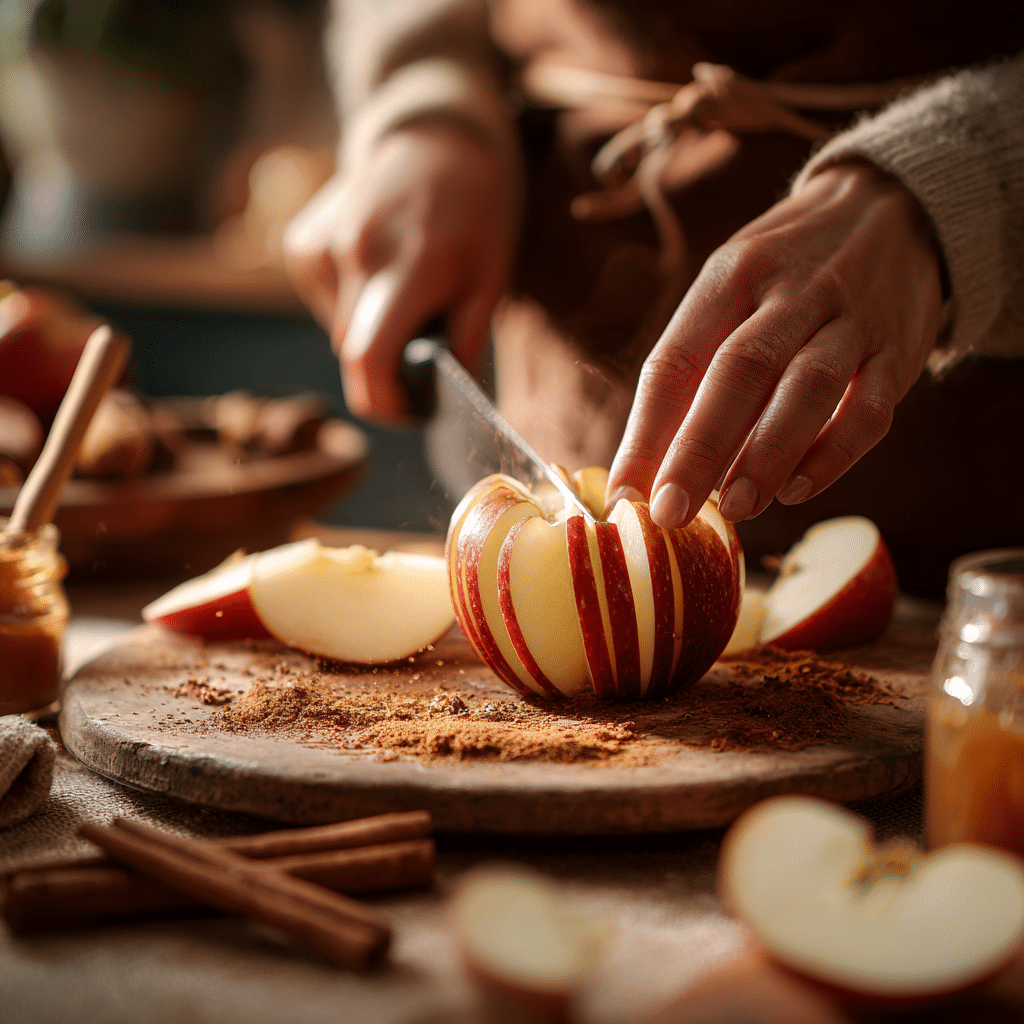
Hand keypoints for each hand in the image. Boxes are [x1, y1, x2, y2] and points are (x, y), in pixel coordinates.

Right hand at [283, 122, 516, 419]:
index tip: (411, 413)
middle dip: (387, 371)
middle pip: (354, 352)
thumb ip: (465, 341)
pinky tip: (379, 273)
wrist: (435, 134)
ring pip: (338, 330)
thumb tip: (444, 398)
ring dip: (369, 333)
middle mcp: (353, 254)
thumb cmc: (478, 209)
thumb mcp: (492, 278)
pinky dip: (350, 307)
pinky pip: (324, 303)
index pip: (370, 360)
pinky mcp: (301, 242)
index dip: (385, 404)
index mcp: (409, 265)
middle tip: (425, 358)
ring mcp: (320, 245)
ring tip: (407, 294)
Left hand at [605, 160, 943, 527]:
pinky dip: (833, 454)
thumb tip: (644, 466)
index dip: (645, 433)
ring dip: (767, 454)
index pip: (675, 360)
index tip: (623, 494)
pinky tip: (796, 490)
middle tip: (670, 512)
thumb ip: (693, 368)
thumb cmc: (783, 272)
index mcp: (729, 278)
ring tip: (735, 508)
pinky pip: (870, 408)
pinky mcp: (898, 350)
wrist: (889, 210)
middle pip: (738, 372)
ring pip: (807, 388)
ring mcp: (850, 319)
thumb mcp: (729, 291)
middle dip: (698, 450)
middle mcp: (789, 292)